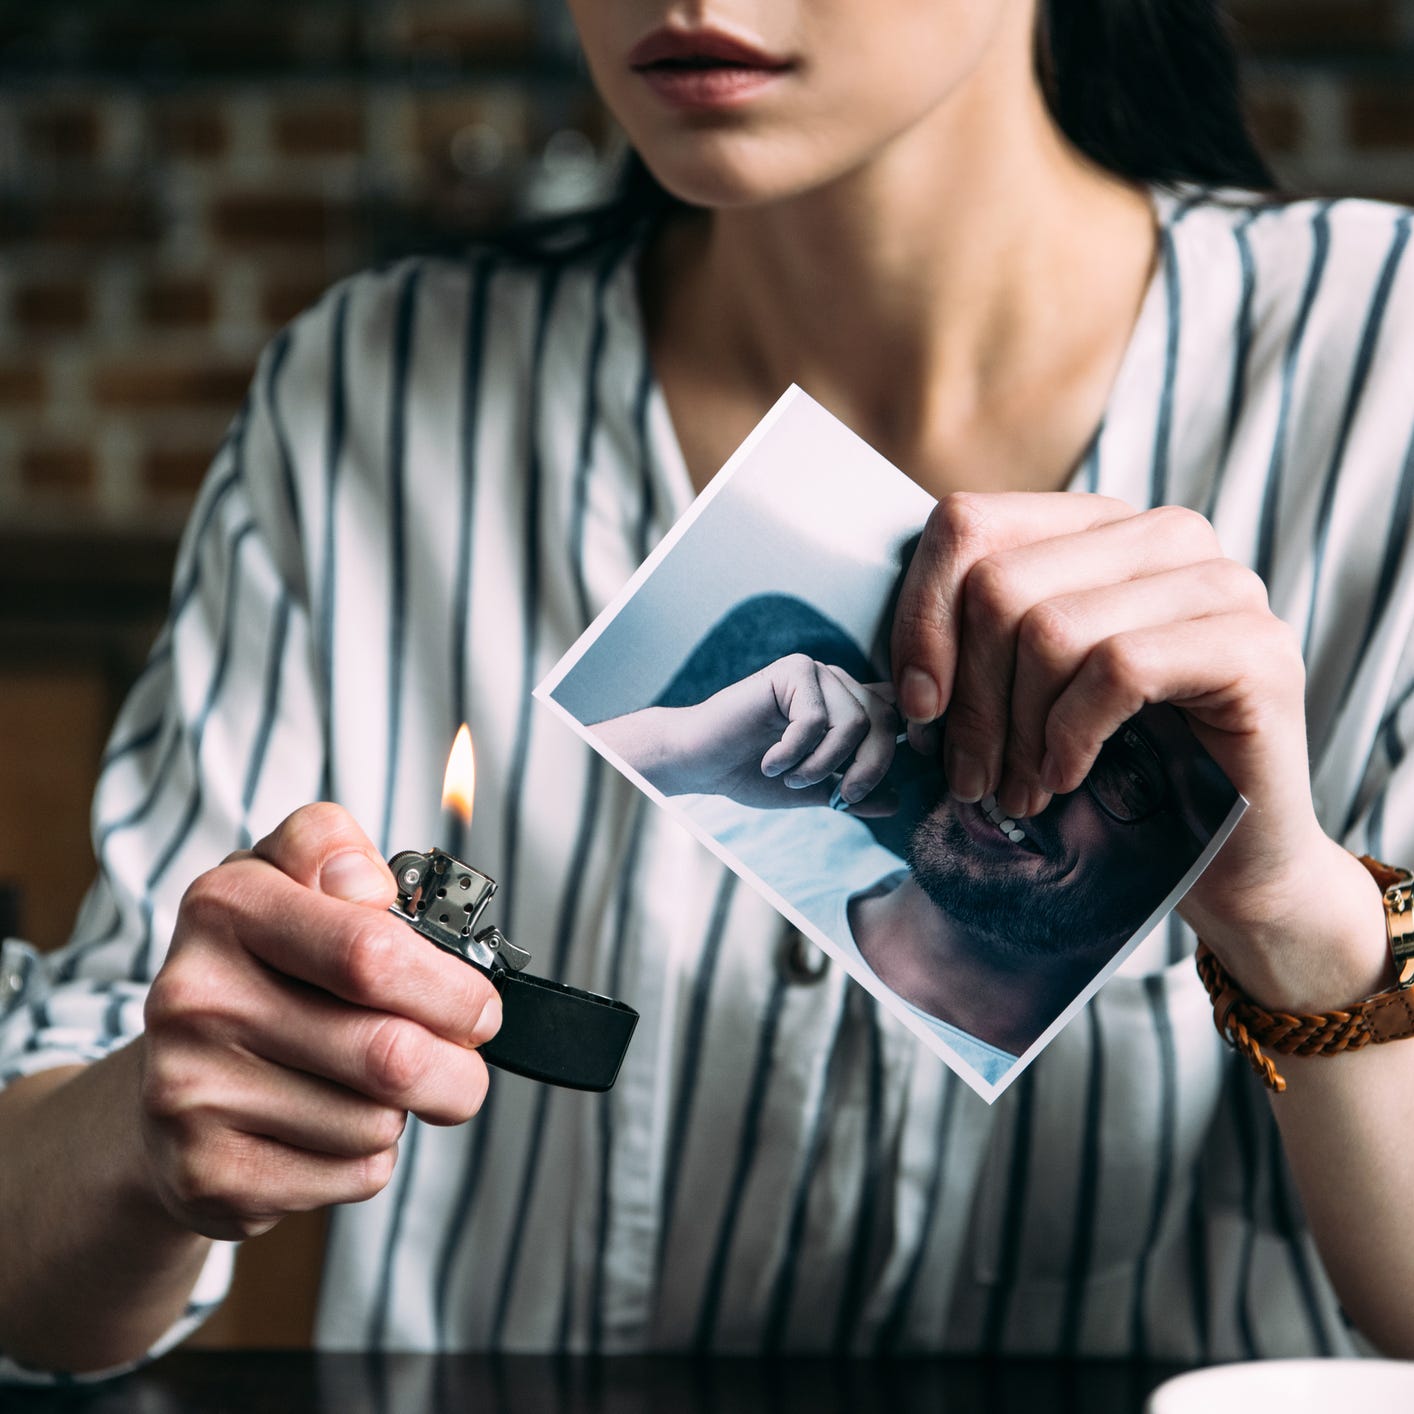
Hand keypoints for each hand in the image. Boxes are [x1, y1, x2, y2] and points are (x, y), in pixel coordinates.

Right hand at [137, 803, 500, 1241]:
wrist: (171, 1086)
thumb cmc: (263, 972)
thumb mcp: (288, 881)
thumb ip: (331, 851)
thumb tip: (370, 886)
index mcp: (226, 906)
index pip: (371, 951)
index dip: (448, 984)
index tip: (476, 998)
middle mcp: (195, 996)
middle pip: (390, 1052)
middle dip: (457, 1061)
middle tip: (467, 1054)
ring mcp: (190, 1091)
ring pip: (378, 1119)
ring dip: (409, 1109)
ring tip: (378, 1086)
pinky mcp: (207, 1175)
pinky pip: (353, 1172)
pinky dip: (370, 1157)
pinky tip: (335, 1128)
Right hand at [604, 654, 901, 811]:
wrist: (699, 762)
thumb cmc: (750, 773)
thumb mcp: (811, 790)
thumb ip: (851, 793)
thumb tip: (897, 801)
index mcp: (847, 705)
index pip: (897, 717)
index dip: (914, 739)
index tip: (904, 774)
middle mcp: (837, 683)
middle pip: (884, 721)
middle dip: (867, 768)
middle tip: (839, 799)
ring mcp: (815, 673)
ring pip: (854, 722)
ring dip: (823, 764)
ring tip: (791, 779)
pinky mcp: (791, 670)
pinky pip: (815, 719)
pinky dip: (793, 752)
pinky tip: (770, 763)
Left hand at [887, 492, 1371, 967]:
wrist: (1224, 859)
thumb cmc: (1111, 774)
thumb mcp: (1022, 694)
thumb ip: (971, 645)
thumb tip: (900, 667)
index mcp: (1095, 526)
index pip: (969, 523)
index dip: (923, 617)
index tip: (918, 706)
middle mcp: (1162, 535)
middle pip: (1000, 584)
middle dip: (968, 698)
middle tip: (970, 778)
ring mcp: (1219, 583)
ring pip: (1051, 628)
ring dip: (1014, 732)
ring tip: (1017, 791)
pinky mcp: (1255, 646)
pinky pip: (1117, 669)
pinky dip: (1071, 736)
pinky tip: (1066, 778)